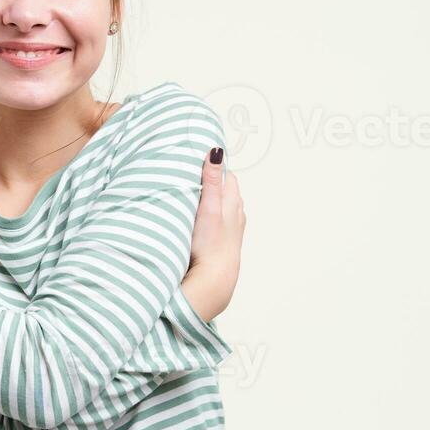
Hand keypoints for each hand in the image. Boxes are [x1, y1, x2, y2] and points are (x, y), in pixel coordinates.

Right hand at [182, 148, 244, 321]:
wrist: (215, 276)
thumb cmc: (210, 242)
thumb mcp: (209, 206)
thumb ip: (211, 179)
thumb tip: (216, 152)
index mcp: (233, 200)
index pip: (226, 174)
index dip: (214, 168)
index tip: (199, 163)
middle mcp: (237, 213)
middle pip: (225, 189)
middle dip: (212, 182)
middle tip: (192, 177)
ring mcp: (232, 228)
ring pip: (222, 206)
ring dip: (211, 200)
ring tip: (194, 197)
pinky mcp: (224, 241)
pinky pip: (218, 222)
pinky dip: (210, 217)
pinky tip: (199, 222)